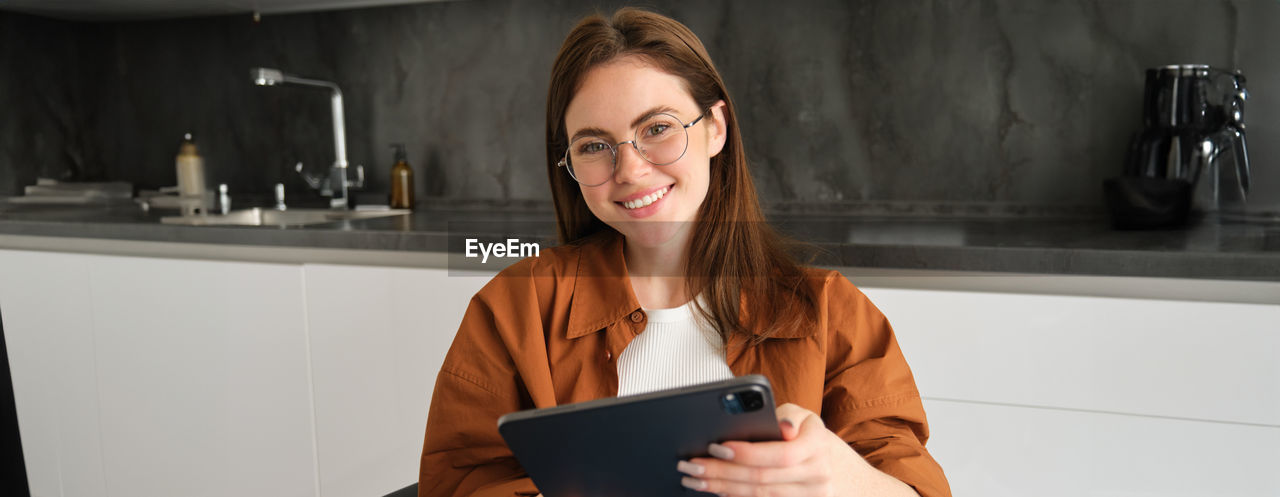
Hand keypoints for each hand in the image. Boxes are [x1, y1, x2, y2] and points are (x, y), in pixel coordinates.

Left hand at [675, 403, 917, 496]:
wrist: (854, 484)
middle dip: (721, 472)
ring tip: (695, 479)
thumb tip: (778, 427)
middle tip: (690, 465)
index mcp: (817, 444)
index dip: (747, 452)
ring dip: (722, 488)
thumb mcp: (809, 420)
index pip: (780, 453)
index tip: (717, 446)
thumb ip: (788, 416)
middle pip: (762, 479)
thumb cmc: (819, 442)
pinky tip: (717, 492)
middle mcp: (816, 474)